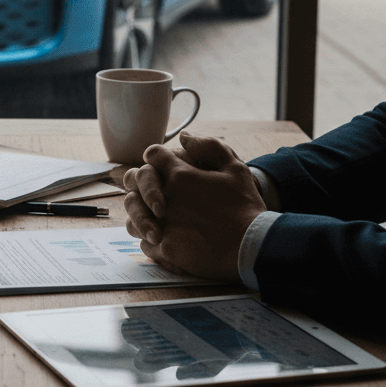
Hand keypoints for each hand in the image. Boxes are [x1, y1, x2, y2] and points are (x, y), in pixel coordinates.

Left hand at [123, 131, 264, 281]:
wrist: (252, 246)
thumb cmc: (245, 207)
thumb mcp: (235, 168)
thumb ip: (208, 147)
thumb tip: (184, 137)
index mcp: (179, 175)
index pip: (153, 154)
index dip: (158, 157)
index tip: (164, 165)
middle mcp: (164, 198)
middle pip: (134, 180)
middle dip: (143, 183)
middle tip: (157, 193)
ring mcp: (161, 224)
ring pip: (133, 214)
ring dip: (142, 214)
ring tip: (157, 219)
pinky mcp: (164, 249)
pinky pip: (143, 242)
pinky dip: (152, 240)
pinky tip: (166, 240)